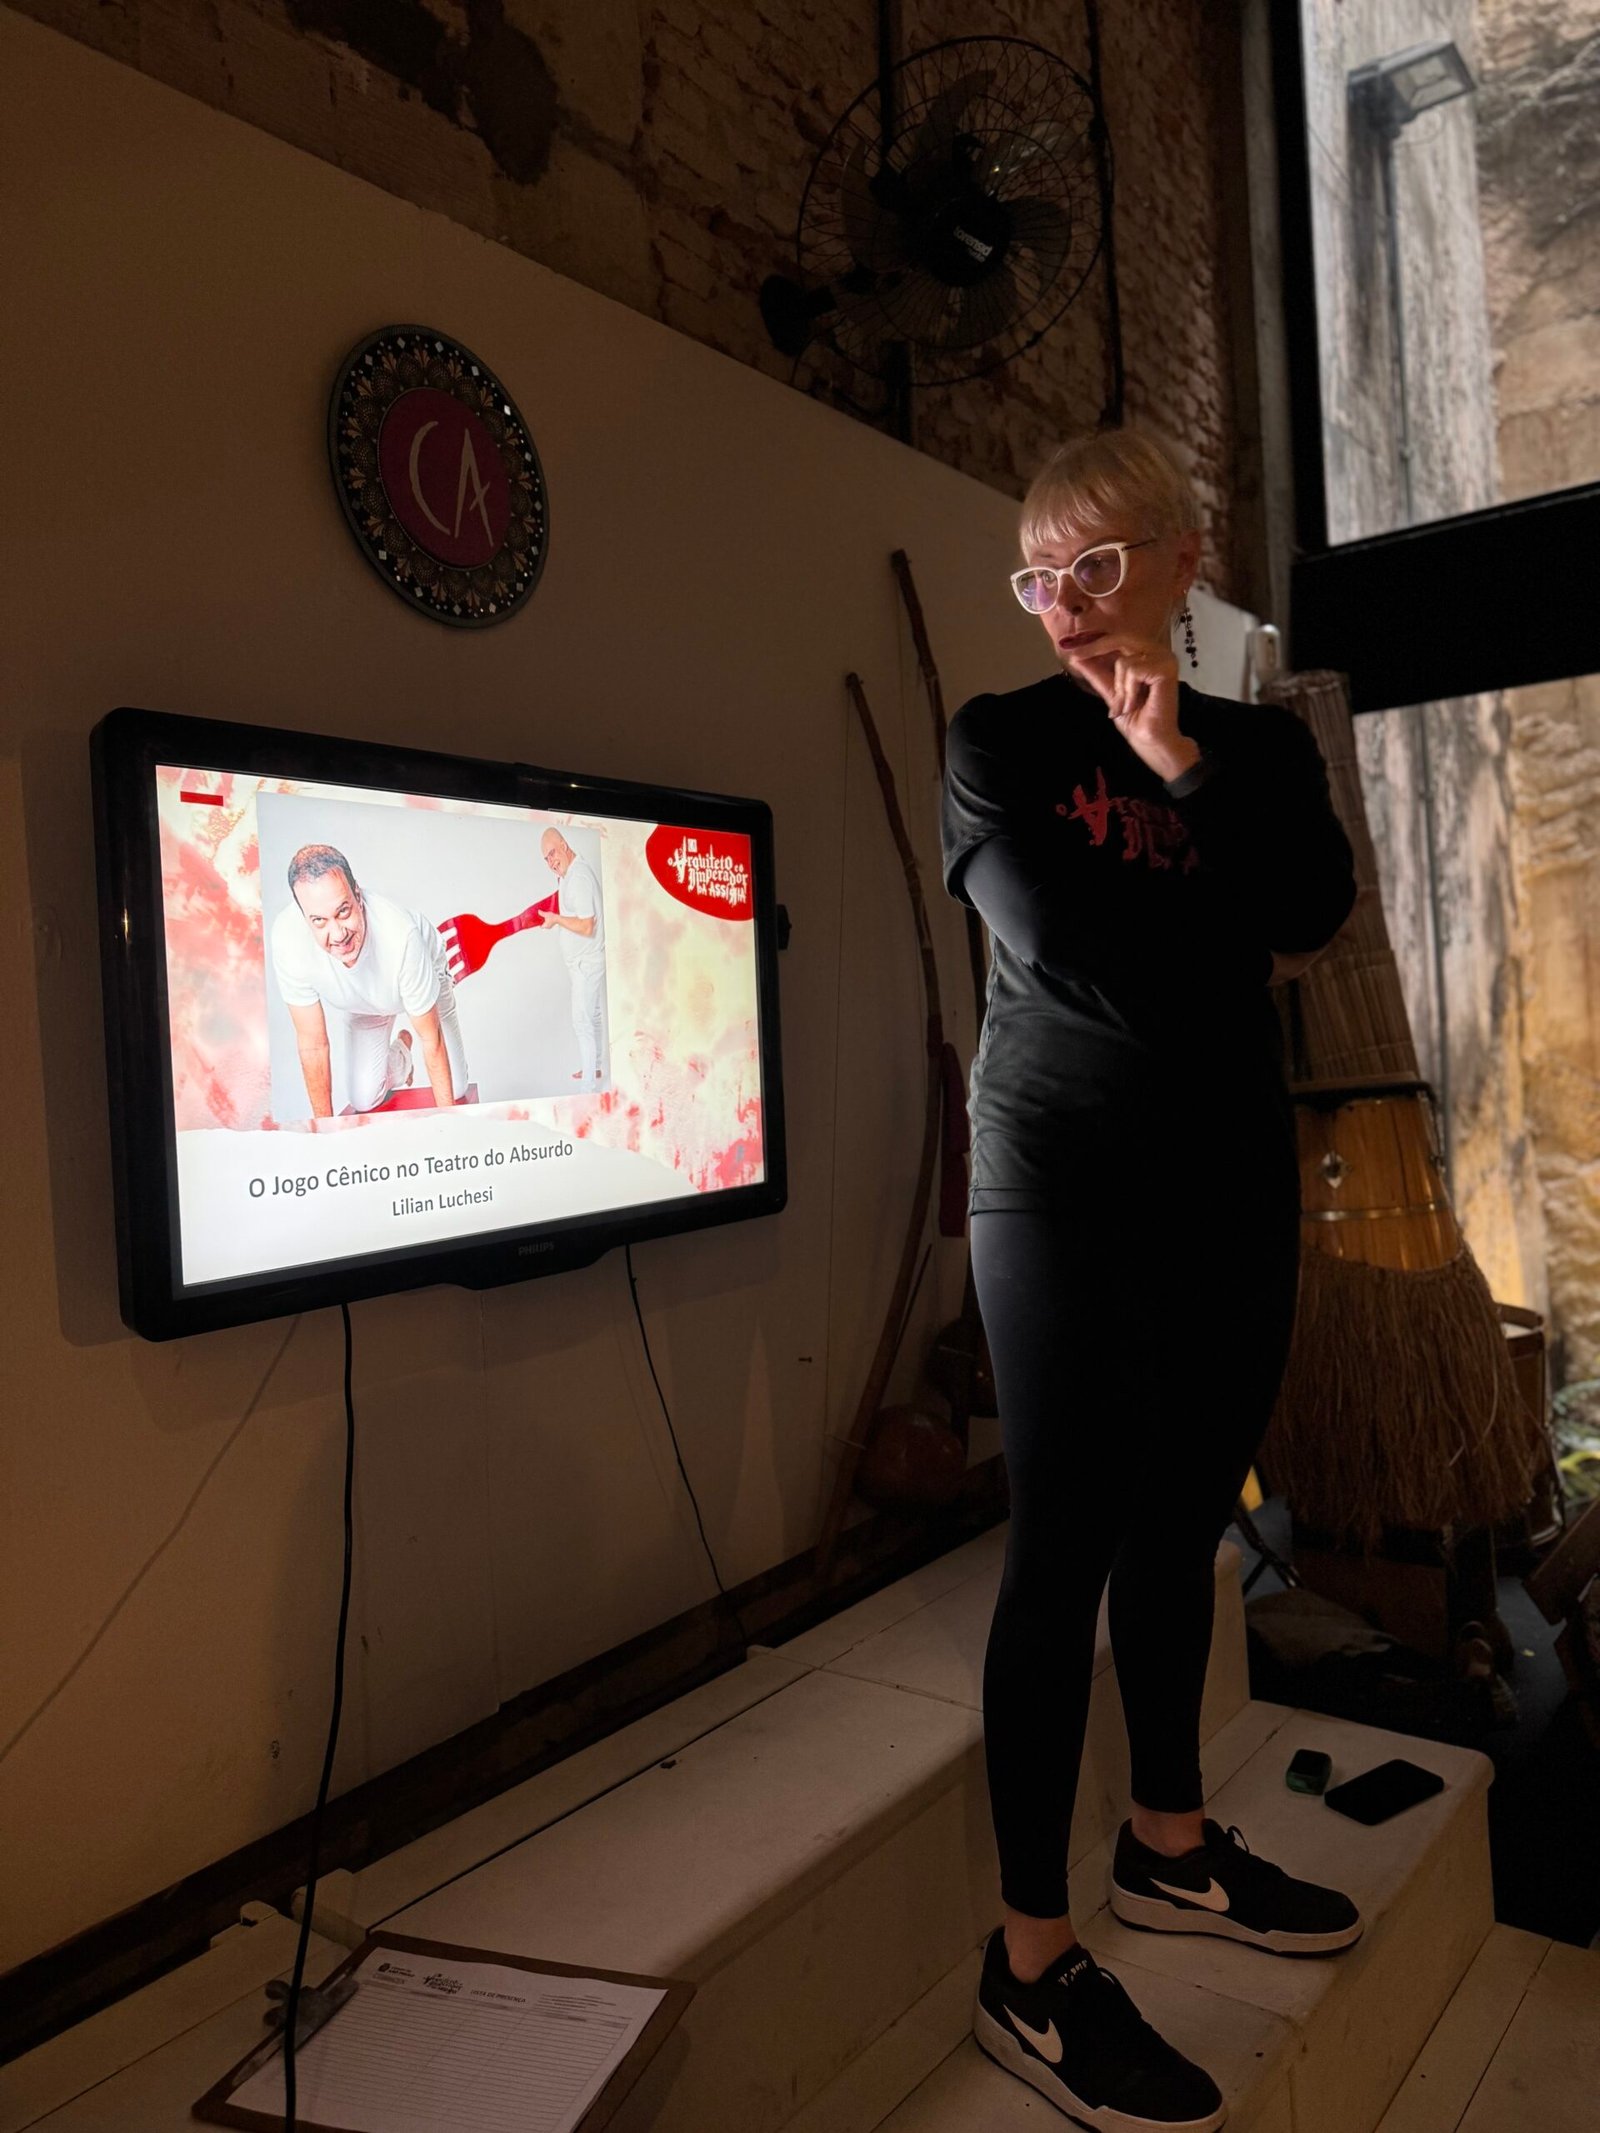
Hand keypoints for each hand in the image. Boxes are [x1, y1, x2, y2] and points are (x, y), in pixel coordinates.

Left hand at [1063, 630, 1198, 783]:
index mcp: (1147, 654)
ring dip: (1120, 687)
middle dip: (1096, 650)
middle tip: (1077, 657)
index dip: (1095, 642)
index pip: (1118, 638)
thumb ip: (1096, 672)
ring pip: (1124, 660)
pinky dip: (1129, 690)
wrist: (1149, 739)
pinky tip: (1135, 703)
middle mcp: (1158, 651)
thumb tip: (1075, 656)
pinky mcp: (1167, 668)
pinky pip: (1133, 670)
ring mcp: (1165, 658)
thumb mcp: (1109, 691)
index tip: (1072, 649)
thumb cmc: (1135, 719)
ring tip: (1127, 704)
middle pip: (1120, 639)